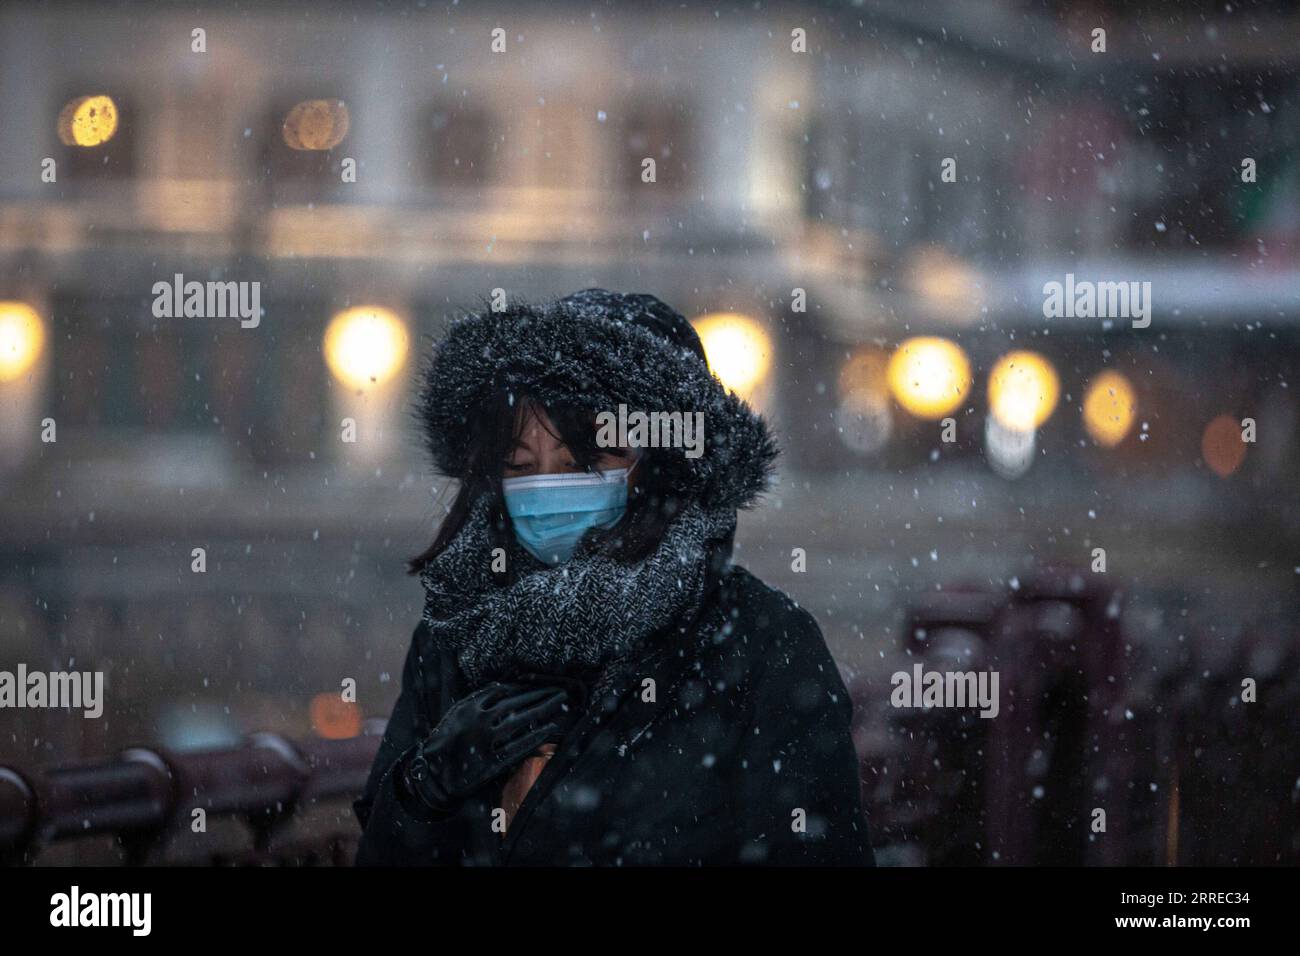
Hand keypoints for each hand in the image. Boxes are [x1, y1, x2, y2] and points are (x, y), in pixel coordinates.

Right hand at [400, 680, 574, 815]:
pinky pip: (516, 748)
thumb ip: (478, 699)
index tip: (543, 685)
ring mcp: (484, 742)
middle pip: (515, 704)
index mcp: (469, 707)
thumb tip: (503, 686)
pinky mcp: (489, 763)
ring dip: (541, 711)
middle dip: (540, 696)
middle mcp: (477, 722)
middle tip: (560, 691)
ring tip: (559, 704)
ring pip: (519, 723)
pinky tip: (550, 730)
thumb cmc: (447, 741)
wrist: (433, 774)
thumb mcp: (457, 713)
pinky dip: (534, 738)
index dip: (526, 688)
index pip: (504, 692)